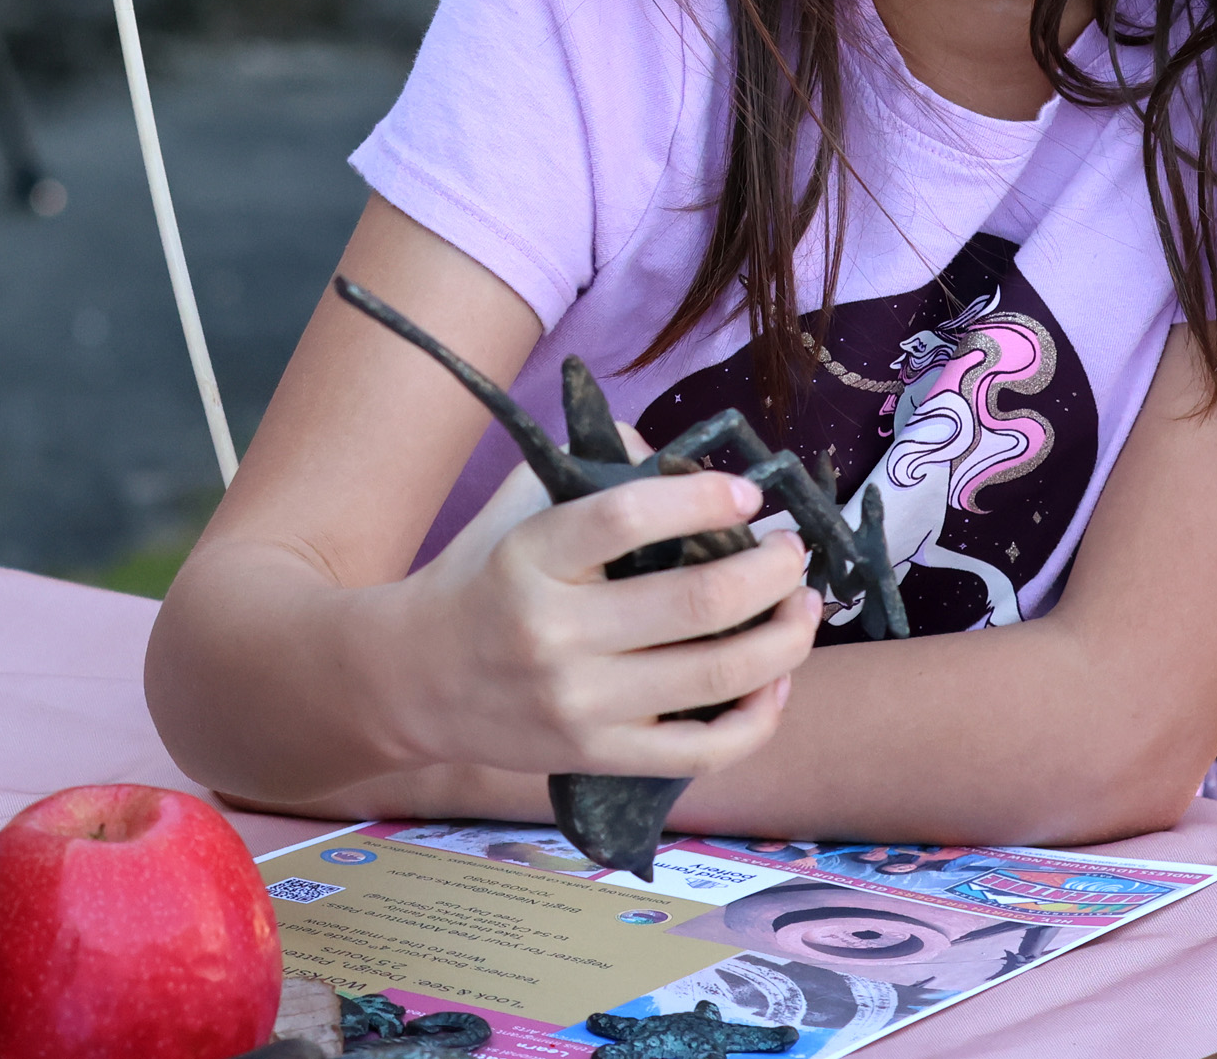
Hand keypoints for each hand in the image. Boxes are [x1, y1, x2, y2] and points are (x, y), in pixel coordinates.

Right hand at [375, 456, 818, 781]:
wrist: (413, 679)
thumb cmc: (483, 578)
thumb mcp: (520, 508)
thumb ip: (595, 470)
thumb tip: (686, 461)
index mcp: (532, 557)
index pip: (630, 517)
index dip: (704, 500)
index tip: (748, 497)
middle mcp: (556, 633)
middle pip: (698, 603)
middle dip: (771, 572)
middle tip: (792, 552)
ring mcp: (580, 703)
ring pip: (719, 676)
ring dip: (785, 637)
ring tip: (803, 607)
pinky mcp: (598, 756)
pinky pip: (705, 749)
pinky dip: (760, 716)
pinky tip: (777, 680)